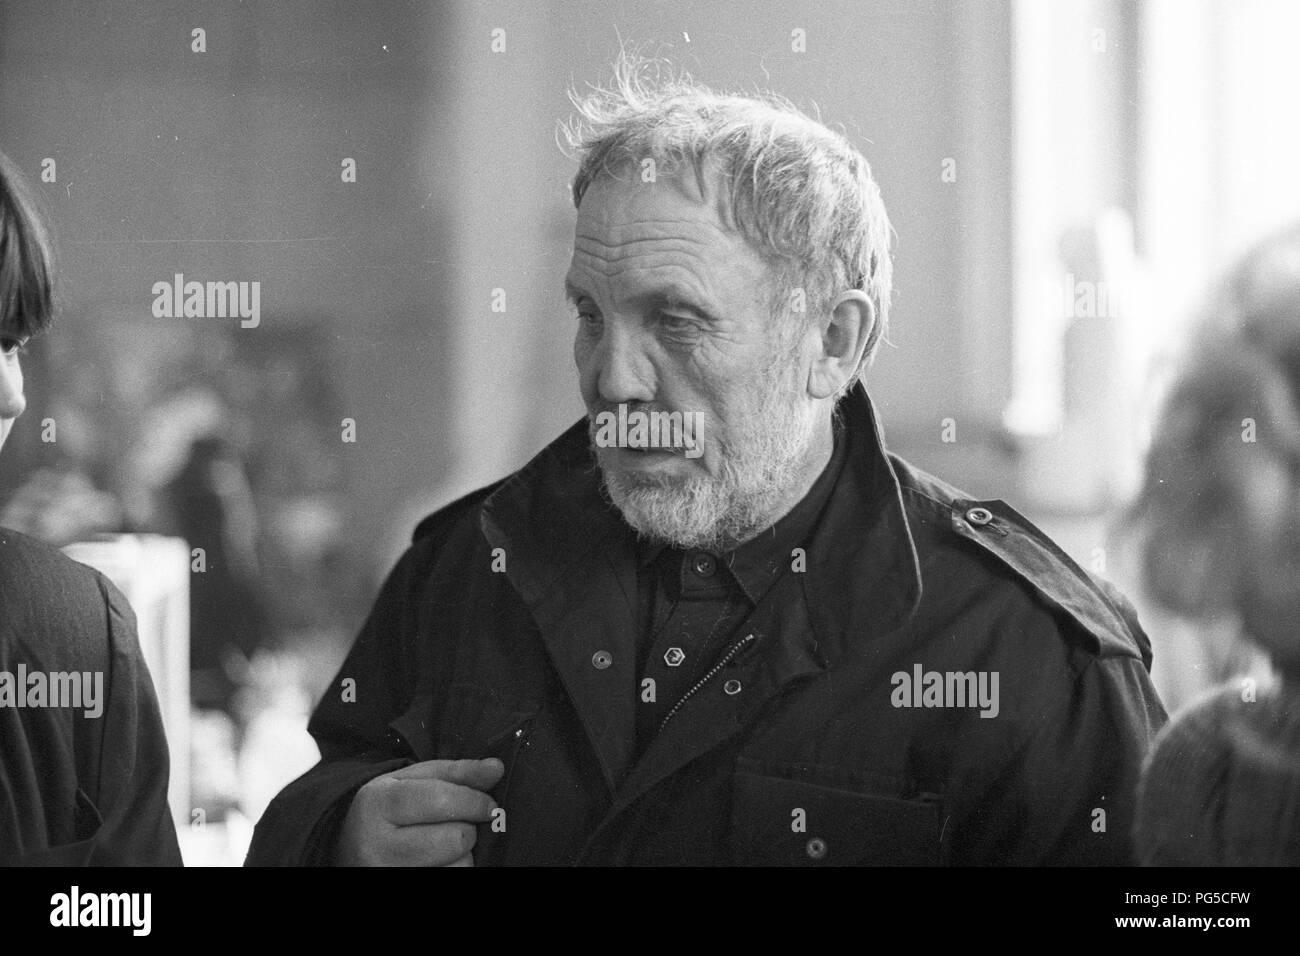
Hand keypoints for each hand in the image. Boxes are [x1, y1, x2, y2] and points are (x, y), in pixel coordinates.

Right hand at [334, 758, 504, 865]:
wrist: (349, 851)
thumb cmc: (388, 811)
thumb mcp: (411, 780)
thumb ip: (456, 772)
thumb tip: (495, 768)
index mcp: (378, 803)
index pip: (441, 800)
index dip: (474, 801)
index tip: (488, 804)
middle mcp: (376, 846)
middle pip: (454, 839)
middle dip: (467, 829)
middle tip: (458, 825)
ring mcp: (387, 875)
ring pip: (458, 867)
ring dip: (462, 855)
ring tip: (441, 846)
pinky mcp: (400, 892)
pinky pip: (452, 881)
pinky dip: (453, 870)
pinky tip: (437, 863)